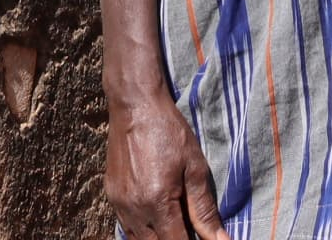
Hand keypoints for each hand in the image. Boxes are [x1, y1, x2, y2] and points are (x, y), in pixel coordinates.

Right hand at [104, 91, 228, 239]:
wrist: (135, 106)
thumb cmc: (169, 132)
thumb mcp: (195, 168)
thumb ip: (204, 209)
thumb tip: (220, 239)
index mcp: (158, 202)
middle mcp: (134, 209)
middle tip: (190, 230)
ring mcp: (119, 204)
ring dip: (158, 238)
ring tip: (175, 225)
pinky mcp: (111, 197)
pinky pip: (127, 227)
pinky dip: (143, 231)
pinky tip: (157, 219)